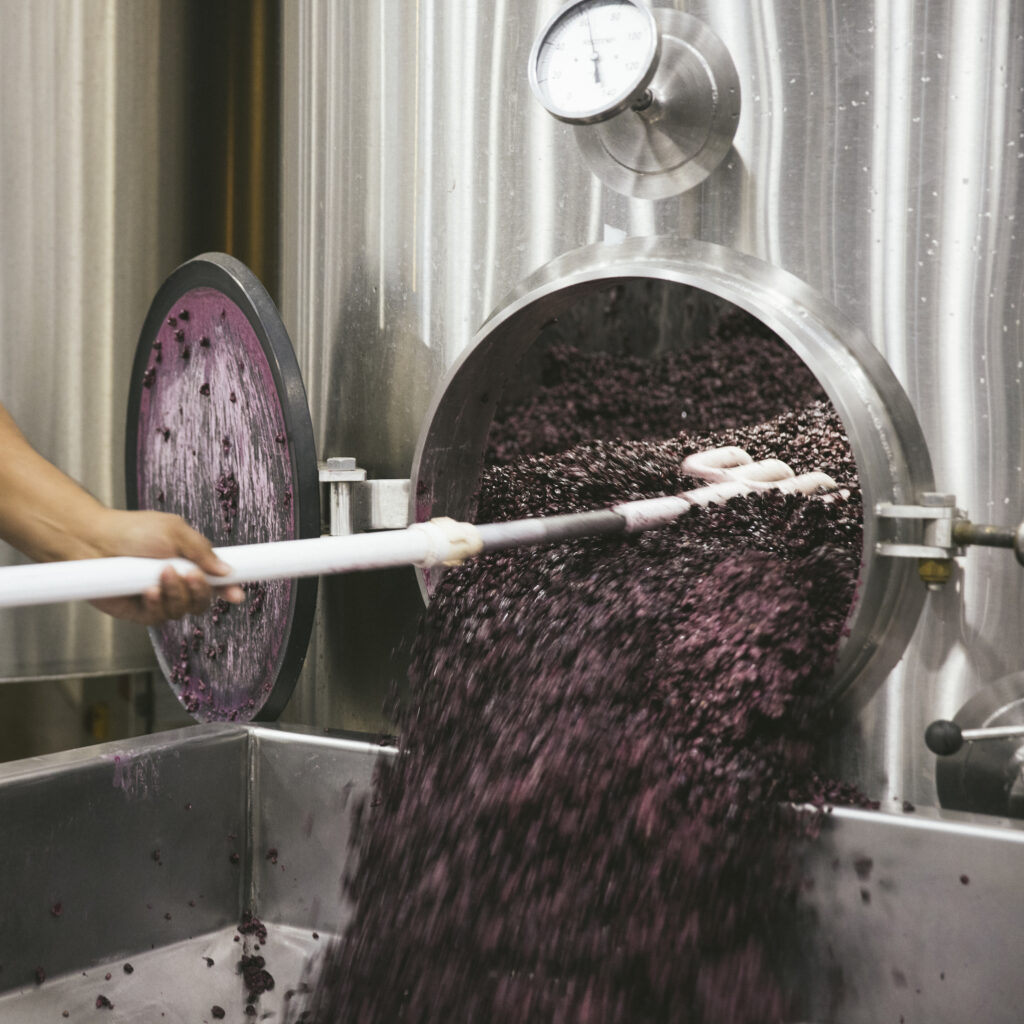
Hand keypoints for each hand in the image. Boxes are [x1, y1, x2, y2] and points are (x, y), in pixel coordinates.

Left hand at [85, 509, 244, 624]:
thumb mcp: (175, 531)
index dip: (229, 588)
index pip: (216, 581)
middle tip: (190, 574)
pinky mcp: (141, 612)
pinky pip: (160, 617)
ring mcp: (160, 599)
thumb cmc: (131, 530)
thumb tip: (226, 570)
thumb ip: (202, 551)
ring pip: (183, 610)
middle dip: (200, 590)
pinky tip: (148, 589)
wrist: (94, 541)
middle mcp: (177, 583)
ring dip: (176, 593)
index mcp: (190, 563)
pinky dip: (158, 603)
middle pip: (203, 601)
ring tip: (161, 573)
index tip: (236, 593)